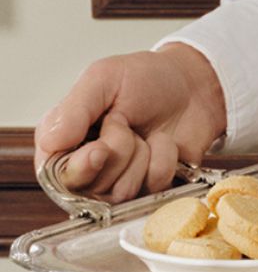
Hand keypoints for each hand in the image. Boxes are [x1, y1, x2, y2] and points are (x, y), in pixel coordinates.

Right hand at [33, 45, 227, 204]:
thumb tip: (50, 143)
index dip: (80, 168)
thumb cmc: (146, 78)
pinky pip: (153, 187)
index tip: (100, 149)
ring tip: (145, 132)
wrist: (194, 85)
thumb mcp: (104, 78)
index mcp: (64, 141)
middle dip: (118, 152)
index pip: (56, 176)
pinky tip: (164, 143)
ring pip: (122, 192)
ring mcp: (120, 180)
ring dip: (142, 156)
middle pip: (91, 188)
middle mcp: (88, 166)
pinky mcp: (150, 188)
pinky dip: (164, 159)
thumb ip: (73, 109)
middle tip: (127, 123)